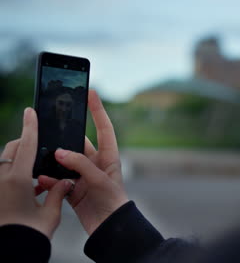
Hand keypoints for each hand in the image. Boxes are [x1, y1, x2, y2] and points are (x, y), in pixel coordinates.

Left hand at [0, 108, 71, 238]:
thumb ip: (58, 192)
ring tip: (37, 173)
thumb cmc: (31, 233)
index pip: (25, 145)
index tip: (30, 111)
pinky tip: (30, 188)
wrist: (11, 251)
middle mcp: (2, 180)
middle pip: (12, 150)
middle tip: (40, 148)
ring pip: (6, 162)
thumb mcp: (50, 212)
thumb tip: (66, 181)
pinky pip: (4, 176)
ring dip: (19, 161)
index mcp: (17, 180)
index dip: (30, 126)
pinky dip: (15, 175)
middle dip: (24, 144)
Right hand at [38, 90, 128, 234]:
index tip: (91, 92)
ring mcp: (84, 176)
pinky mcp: (73, 189)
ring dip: (55, 162)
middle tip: (53, 130)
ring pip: (65, 162)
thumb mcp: (100, 180)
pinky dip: (50, 179)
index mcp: (109, 157)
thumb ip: (80, 164)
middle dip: (65, 139)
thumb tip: (59, 153)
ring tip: (45, 160)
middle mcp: (96, 164)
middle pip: (78, 145)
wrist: (110, 228)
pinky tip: (44, 180)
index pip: (104, 128)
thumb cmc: (114, 202)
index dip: (98, 110)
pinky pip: (58, 179)